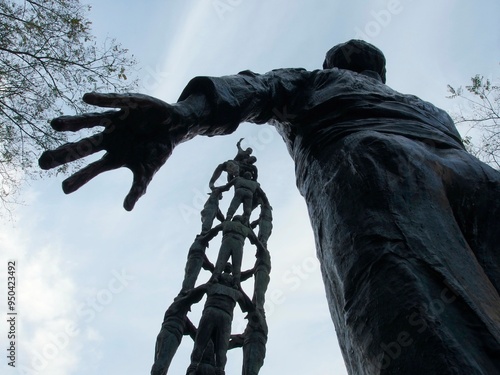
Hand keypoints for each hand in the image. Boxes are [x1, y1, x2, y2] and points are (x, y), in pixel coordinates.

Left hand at [39, 92, 181, 210]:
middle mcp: (109, 138)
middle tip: (43, 161)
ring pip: (90, 122)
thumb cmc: (158, 150)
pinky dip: (101, 100)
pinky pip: (112, 102)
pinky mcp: (126, 104)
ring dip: (74, 123)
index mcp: (114, 156)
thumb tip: (126, 209)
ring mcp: (115, 121)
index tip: (64, 189)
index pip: (92, 168)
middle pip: (83, 146)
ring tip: (55, 125)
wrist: (174, 127)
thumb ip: (137, 188)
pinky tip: (87, 99)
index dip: (79, 177)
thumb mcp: (148, 171)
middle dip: (65, 154)